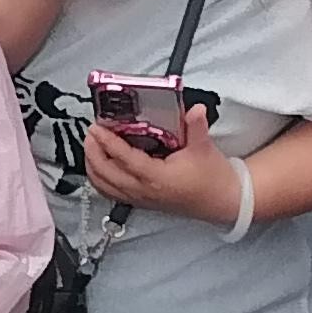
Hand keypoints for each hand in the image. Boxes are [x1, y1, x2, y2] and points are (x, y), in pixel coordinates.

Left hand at [85, 107, 246, 223]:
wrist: (221, 201)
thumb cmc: (212, 177)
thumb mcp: (204, 148)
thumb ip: (196, 126)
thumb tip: (193, 109)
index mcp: (157, 178)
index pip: (125, 159)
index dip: (108, 143)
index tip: (97, 127)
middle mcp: (144, 191)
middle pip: (106, 174)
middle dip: (93, 152)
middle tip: (90, 132)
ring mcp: (140, 199)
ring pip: (104, 186)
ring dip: (93, 165)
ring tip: (90, 145)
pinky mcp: (140, 202)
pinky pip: (111, 192)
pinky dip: (99, 179)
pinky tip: (98, 165)